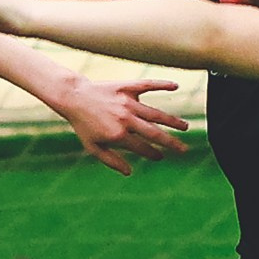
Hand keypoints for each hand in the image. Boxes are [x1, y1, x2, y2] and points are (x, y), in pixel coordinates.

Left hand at [55, 77, 191, 176]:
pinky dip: (162, 85)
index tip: (161, 157)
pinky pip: (148, 85)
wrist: (73, 97)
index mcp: (118, 135)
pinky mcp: (127, 87)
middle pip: (154, 133)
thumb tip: (129, 173)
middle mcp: (125, 119)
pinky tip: (175, 86)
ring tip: (185, 127)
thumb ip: (111, 161)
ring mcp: (128, 102)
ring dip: (173, 121)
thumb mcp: (93, 147)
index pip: (142, 147)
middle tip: (184, 149)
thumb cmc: (83, 124)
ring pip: (156, 113)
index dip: (153, 154)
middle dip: (171, 142)